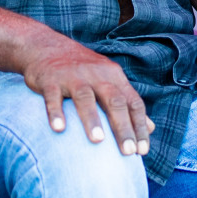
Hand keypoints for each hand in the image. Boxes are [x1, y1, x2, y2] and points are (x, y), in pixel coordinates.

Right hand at [21, 35, 153, 154]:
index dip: (140, 126)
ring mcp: (72, 76)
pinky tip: (58, 128)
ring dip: (92, 119)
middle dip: (123, 127)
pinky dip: (55, 111)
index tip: (142, 150)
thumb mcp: (108, 80)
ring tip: (98, 141)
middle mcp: (96, 74)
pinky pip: (53, 96)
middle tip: (128, 152)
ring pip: (85, 97)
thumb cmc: (81, 70)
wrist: (44, 46)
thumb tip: (152, 128)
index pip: (132, 102)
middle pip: (114, 101)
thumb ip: (128, 102)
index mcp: (113, 76)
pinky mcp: (50, 79)